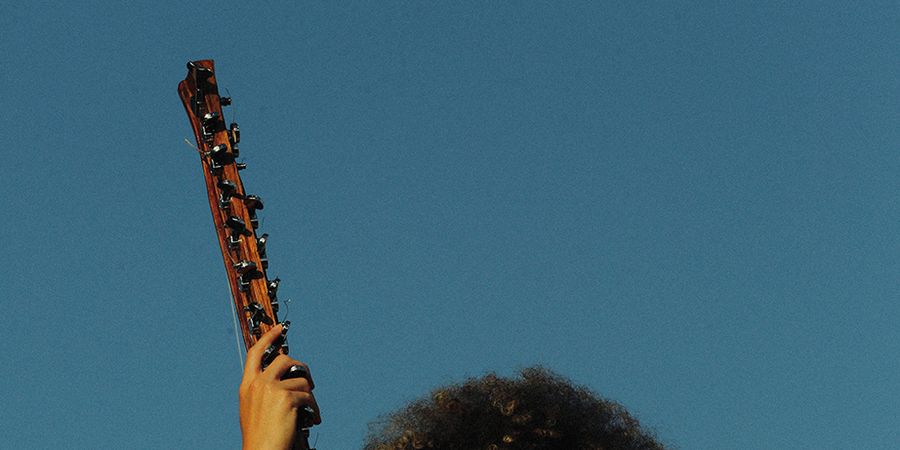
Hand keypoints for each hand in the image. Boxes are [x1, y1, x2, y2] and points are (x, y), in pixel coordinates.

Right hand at [239, 324, 317, 449]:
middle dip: (301, 367)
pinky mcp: (287, 398)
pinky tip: (313, 419)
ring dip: (310, 394)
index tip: (280, 328)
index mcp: (247, 386)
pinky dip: (314, 409)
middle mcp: (258, 384)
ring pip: (301, 380)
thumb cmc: (260, 438)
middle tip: (309, 380)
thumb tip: (288, 380)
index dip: (268, 338)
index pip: (255, 353)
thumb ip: (264, 392)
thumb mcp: (254, 410)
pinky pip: (309, 397)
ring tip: (310, 409)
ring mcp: (272, 390)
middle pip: (284, 360)